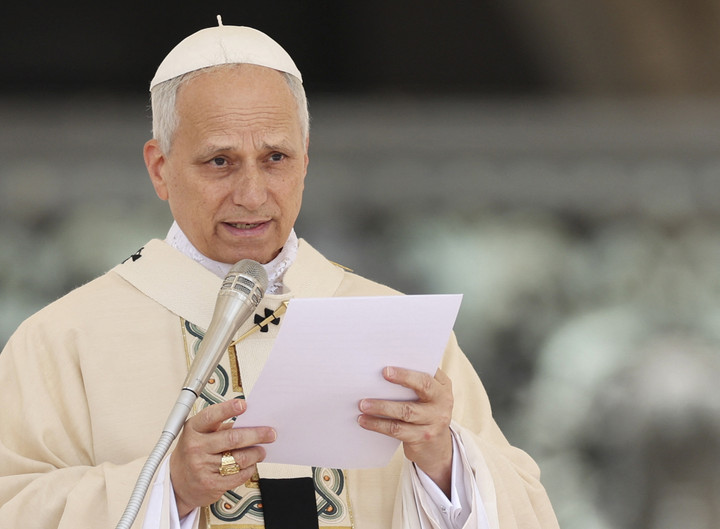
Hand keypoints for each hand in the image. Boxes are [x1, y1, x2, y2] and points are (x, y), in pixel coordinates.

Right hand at [169, 398, 275, 517]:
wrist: (177, 483)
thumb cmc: (193, 453)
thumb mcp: (200, 434)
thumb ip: (220, 427)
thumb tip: (250, 422)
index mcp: (193, 430)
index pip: (211, 416)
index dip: (228, 409)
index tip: (244, 405)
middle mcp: (196, 447)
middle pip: (233, 438)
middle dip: (257, 435)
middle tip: (270, 433)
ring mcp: (203, 467)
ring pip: (240, 458)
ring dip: (256, 453)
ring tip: (261, 450)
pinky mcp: (211, 484)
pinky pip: (239, 475)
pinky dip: (250, 468)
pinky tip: (251, 464)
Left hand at [357, 367, 453, 495]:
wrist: (437, 447)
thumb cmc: (425, 412)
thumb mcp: (428, 395)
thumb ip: (416, 381)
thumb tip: (385, 369)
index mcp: (442, 387)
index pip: (428, 374)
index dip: (408, 371)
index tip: (387, 368)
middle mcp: (443, 402)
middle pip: (423, 387)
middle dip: (402, 378)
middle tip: (381, 374)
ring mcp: (434, 421)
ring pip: (406, 411)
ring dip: (382, 407)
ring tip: (363, 404)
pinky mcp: (422, 437)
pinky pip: (397, 430)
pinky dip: (378, 424)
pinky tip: (364, 421)